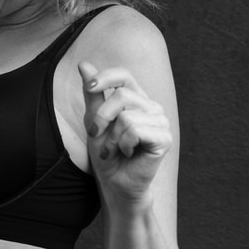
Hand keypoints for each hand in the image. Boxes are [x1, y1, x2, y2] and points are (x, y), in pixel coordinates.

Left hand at [78, 62, 173, 207]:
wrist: (115, 184)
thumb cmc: (107, 155)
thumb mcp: (95, 121)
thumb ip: (93, 94)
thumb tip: (84, 64)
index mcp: (137, 99)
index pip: (124, 75)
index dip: (106, 77)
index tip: (90, 86)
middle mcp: (152, 107)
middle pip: (122, 96)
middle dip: (102, 118)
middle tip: (97, 137)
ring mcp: (161, 122)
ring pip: (126, 117)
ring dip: (112, 138)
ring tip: (115, 150)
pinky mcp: (164, 138)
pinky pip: (135, 131)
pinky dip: (123, 145)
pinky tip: (128, 154)